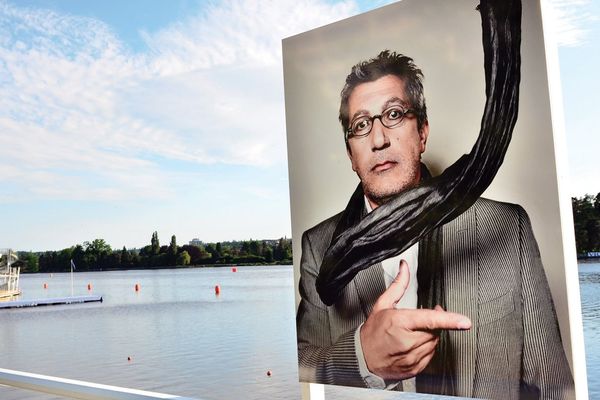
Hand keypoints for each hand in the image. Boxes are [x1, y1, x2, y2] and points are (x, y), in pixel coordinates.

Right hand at [360, 260, 470, 380]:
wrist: (363, 358)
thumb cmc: (372, 332)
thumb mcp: (383, 305)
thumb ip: (398, 286)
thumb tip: (405, 268)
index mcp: (399, 323)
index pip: (429, 320)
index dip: (449, 320)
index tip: (465, 322)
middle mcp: (406, 342)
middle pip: (435, 330)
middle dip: (432, 323)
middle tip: (421, 320)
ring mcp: (411, 357)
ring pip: (434, 343)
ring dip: (429, 336)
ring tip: (413, 333)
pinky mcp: (415, 368)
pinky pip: (431, 356)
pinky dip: (426, 348)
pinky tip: (413, 344)